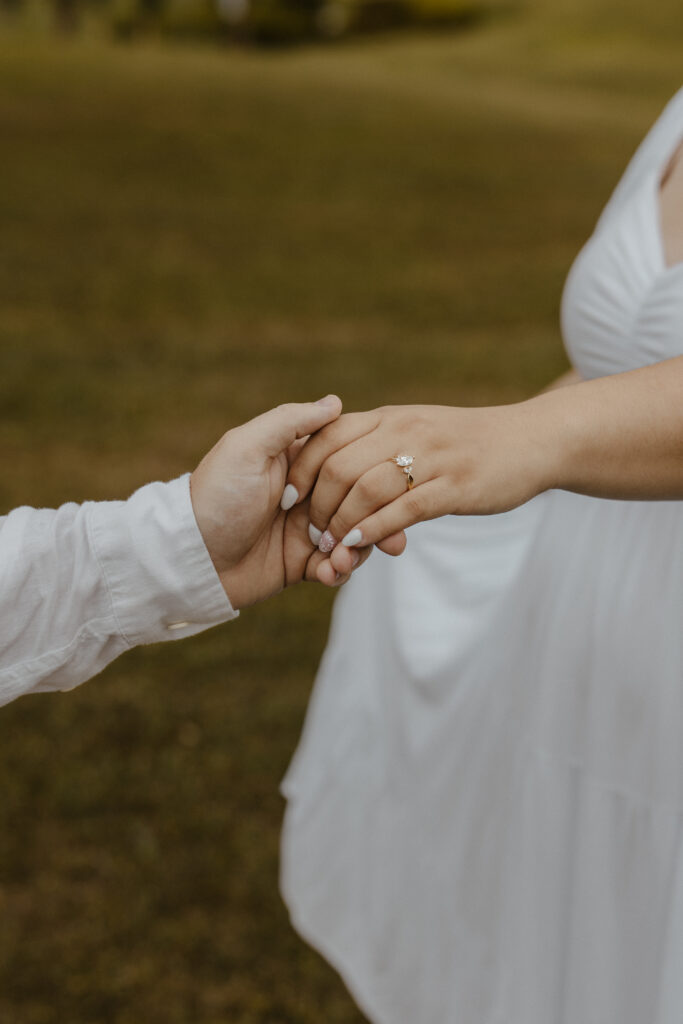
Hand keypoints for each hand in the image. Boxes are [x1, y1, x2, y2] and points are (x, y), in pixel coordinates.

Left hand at [189, 396, 374, 609]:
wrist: (191, 559)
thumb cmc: (216, 497)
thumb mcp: (247, 448)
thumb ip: (290, 421)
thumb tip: (335, 402)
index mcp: (297, 462)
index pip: (348, 460)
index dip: (370, 473)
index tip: (391, 483)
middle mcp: (307, 494)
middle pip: (359, 502)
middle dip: (374, 519)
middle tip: (383, 535)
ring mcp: (306, 530)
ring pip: (354, 537)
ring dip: (357, 549)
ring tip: (344, 559)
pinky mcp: (301, 563)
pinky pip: (335, 567)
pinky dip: (338, 571)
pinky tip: (329, 572)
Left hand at [285, 402, 550, 565]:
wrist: (532, 440)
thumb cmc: (469, 442)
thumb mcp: (417, 427)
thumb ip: (376, 438)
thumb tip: (334, 458)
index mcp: (389, 418)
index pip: (327, 436)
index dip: (300, 470)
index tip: (286, 499)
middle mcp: (404, 431)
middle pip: (339, 466)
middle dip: (317, 506)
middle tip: (311, 534)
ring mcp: (430, 458)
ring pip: (366, 490)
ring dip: (341, 525)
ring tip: (331, 548)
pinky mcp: (453, 487)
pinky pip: (402, 510)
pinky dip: (373, 531)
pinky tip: (358, 547)